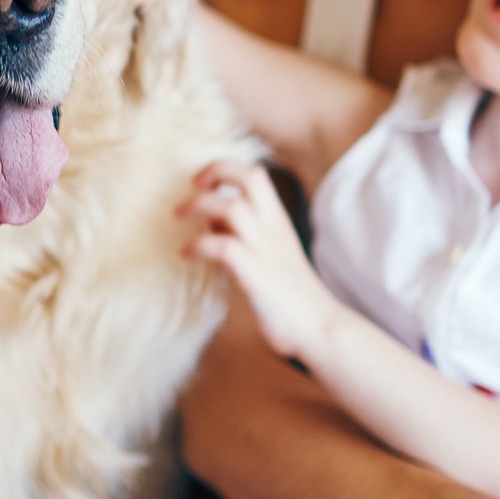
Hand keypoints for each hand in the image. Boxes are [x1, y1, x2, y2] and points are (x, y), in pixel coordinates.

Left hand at [180, 161, 335, 360]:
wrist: (319, 329)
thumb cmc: (290, 296)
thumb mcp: (267, 256)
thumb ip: (243, 235)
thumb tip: (211, 221)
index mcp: (278, 223)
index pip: (257, 176)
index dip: (225, 169)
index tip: (202, 182)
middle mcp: (274, 230)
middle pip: (250, 178)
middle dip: (215, 172)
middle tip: (191, 188)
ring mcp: (266, 252)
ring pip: (234, 208)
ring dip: (200, 206)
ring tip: (179, 217)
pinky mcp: (256, 276)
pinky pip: (225, 247)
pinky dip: (200, 244)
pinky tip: (187, 254)